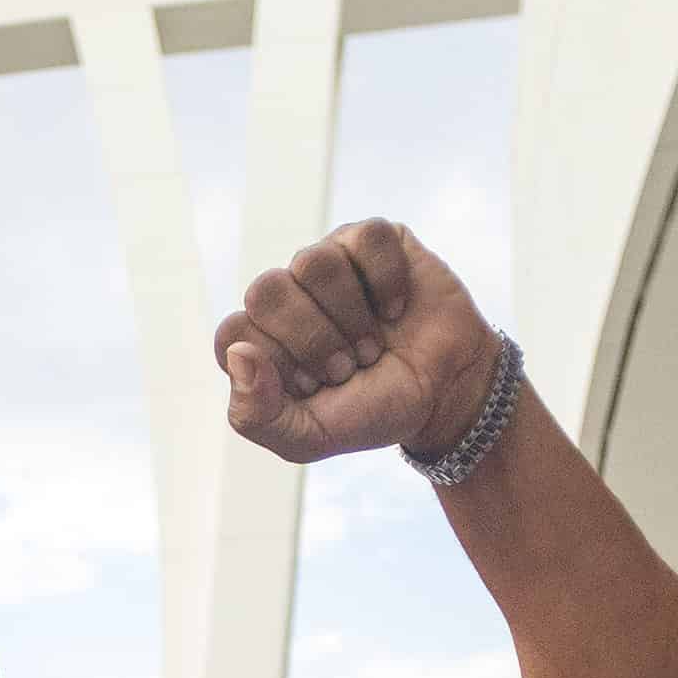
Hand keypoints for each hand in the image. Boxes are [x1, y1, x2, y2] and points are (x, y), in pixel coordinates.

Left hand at [215, 218, 496, 467]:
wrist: (445, 394)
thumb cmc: (373, 411)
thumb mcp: (309, 437)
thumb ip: (255, 414)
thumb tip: (239, 354)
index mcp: (260, 339)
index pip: (232, 332)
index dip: (277, 362)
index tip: (315, 387)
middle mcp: (286, 295)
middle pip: (265, 290)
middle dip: (313, 340)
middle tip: (347, 367)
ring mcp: (328, 262)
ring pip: (312, 261)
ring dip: (350, 315)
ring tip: (372, 344)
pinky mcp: (371, 240)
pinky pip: (364, 240)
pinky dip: (387, 283)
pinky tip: (396, 309)